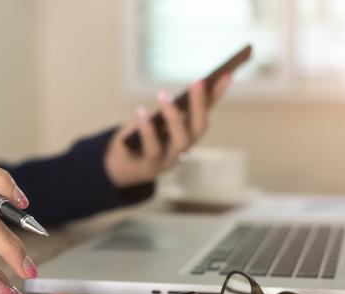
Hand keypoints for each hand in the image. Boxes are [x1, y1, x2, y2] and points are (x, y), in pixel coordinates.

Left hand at [104, 74, 231, 187]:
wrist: (118, 167)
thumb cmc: (139, 137)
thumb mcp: (154, 119)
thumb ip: (168, 108)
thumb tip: (179, 91)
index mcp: (186, 135)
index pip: (206, 111)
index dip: (217, 95)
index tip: (226, 74)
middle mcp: (183, 148)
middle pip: (198, 128)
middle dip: (199, 104)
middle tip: (198, 82)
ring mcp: (169, 160)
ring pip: (181, 141)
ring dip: (174, 117)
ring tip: (163, 96)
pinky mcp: (150, 166)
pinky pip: (152, 149)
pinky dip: (147, 129)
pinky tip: (141, 111)